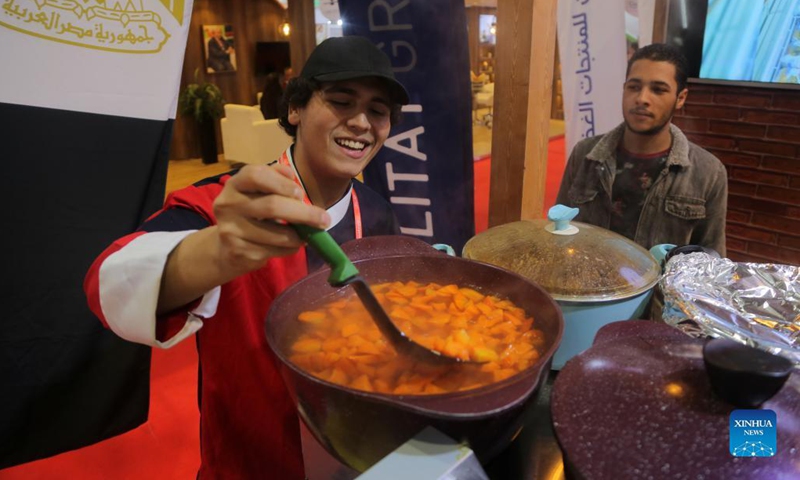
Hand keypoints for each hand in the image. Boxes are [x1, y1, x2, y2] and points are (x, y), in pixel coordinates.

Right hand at [212, 164, 329, 277]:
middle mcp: (228, 205)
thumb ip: (274, 178)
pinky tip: (292, 244)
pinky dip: (291, 248)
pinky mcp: (239, 252)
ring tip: (308, 234)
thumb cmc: (250, 214)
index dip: (282, 183)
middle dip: (304, 213)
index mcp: (234, 184)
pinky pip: (275, 251)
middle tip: (324, 219)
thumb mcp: (258, 192)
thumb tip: (292, 175)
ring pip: (278, 234)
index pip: (256, 175)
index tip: (301, 193)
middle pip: (272, 206)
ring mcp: (231, 230)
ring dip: (300, 236)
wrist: (226, 249)